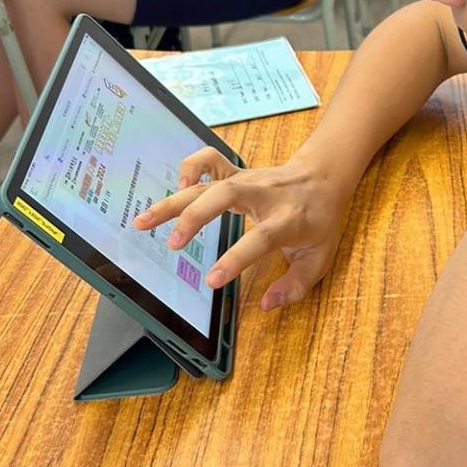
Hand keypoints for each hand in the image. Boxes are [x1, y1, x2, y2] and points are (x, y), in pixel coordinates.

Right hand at [133, 145, 349, 310]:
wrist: (323, 176)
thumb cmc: (320, 221)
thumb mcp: (320, 257)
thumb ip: (295, 285)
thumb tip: (266, 305)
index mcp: (287, 220)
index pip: (260, 239)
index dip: (235, 259)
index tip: (211, 281)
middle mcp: (264, 196)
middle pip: (225, 196)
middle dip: (195, 217)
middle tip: (171, 244)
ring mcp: (248, 180)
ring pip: (207, 183)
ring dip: (173, 201)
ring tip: (143, 221)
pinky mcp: (236, 172)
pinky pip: (208, 161)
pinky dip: (189, 167)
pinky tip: (173, 188)